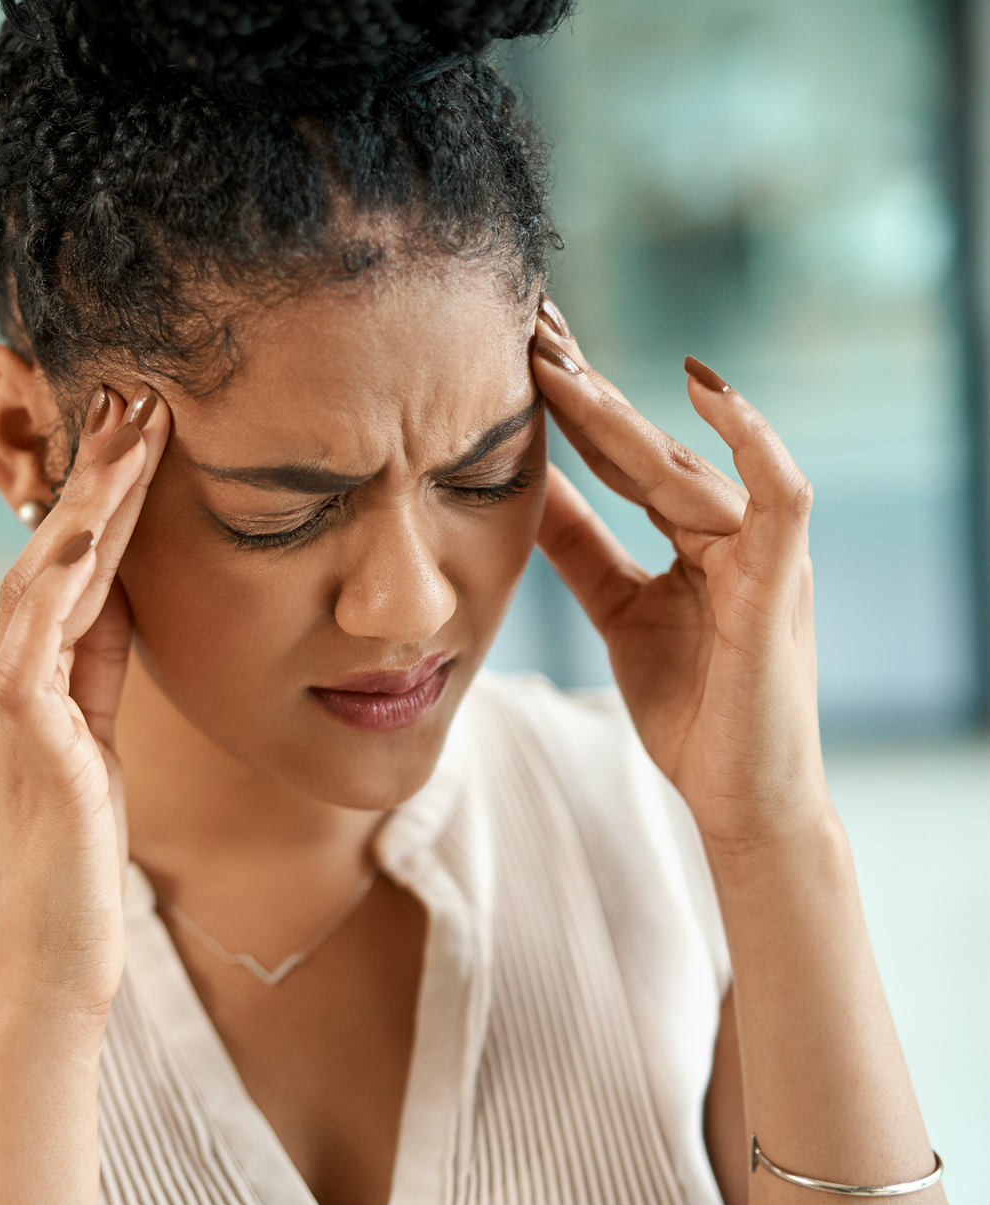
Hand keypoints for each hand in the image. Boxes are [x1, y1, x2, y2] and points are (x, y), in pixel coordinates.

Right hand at [0, 384, 169, 1016]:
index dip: (98, 497)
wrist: (42, 960)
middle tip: (136, 388)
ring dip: (96, 487)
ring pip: (49, 565)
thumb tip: (127, 598)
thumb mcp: (96, 751)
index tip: (137, 430)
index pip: (60, 570)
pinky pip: (49, 615)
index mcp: (14, 685)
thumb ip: (101, 675)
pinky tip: (114, 499)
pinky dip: (79, 551)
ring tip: (139, 416)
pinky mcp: (20, 719)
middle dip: (94, 468)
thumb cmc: (73, 869)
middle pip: (48, 549)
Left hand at [529, 299, 827, 850]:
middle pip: (646, 442)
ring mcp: (761, 549)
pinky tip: (706, 387)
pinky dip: (750, 436)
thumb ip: (578, 544)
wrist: (739, 796)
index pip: (621, 453)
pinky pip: (779, 490)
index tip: (514, 345)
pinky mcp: (781, 579)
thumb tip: (522, 483)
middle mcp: (731, 527)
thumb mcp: (617, 608)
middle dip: (585, 381)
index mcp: (692, 533)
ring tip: (555, 357)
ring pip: (684, 460)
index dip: (571, 400)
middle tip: (524, 318)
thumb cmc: (692, 708)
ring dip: (618, 408)